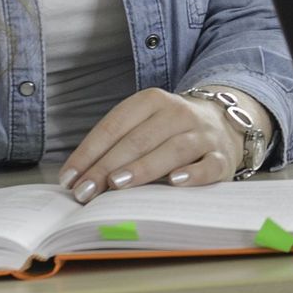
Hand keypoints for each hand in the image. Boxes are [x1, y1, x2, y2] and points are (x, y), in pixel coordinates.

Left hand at [58, 89, 240, 202]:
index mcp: (153, 100)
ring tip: (118, 184)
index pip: (115, 125)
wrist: (223, 122)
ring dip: (143, 167)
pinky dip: (193, 174)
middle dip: (107, 166)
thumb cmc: (169, 131)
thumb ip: (116, 146)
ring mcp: (203, 134)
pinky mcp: (222, 156)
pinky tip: (175, 182)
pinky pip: (209, 165)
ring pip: (173, 149)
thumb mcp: (143, 125)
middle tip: (85, 191)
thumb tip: (79, 179)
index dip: (89, 152)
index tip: (69, 178)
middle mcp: (179, 113)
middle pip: (140, 139)